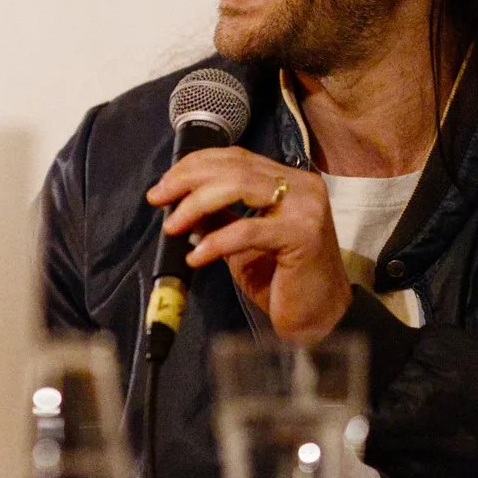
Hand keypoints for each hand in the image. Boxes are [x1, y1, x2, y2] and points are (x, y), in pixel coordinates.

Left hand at [147, 148, 351, 344]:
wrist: (319, 319)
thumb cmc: (282, 282)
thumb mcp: (241, 244)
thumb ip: (219, 218)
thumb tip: (179, 205)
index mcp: (289, 181)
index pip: (235, 158)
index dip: (194, 166)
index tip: (163, 186)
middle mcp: (301, 186)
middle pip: (234, 166)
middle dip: (188, 179)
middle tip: (158, 198)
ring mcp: (306, 207)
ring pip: (239, 186)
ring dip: (196, 204)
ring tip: (172, 226)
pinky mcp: (303, 235)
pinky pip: (248, 230)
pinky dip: (216, 241)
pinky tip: (196, 256)